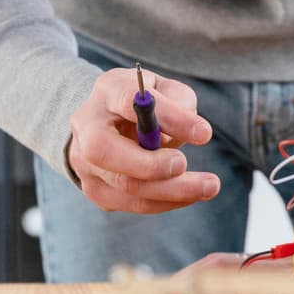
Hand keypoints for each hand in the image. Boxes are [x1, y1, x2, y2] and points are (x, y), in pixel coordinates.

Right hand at [65, 66, 218, 214]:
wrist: (112, 124)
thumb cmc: (145, 105)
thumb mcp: (165, 90)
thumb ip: (180, 102)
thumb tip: (196, 132)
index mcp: (106, 91)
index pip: (128, 101)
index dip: (167, 117)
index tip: (205, 133)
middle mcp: (86, 126)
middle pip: (104, 150)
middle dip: (150, 164)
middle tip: (185, 164)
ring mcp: (84, 162)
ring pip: (123, 184)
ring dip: (170, 191)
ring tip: (209, 187)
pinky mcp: (96, 189)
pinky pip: (132, 203)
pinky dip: (165, 201)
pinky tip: (190, 194)